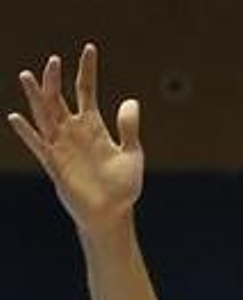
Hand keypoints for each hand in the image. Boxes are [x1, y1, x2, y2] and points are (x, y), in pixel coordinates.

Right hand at [10, 44, 143, 236]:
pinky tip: (17, 117)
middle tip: (53, 60)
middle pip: (60, 97)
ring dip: (36, 97)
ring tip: (27, 76)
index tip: (89, 48)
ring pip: (44, 115)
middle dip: (55, 79)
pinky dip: (27, 132)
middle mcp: (74, 131)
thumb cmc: (123, 187)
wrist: (112, 214)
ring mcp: (62, 146)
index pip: (86, 90)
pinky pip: (38, 145)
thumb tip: (130, 100)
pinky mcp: (55, 164)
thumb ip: (129, 128)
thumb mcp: (132, 154)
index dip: (87, 69)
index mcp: (94, 126)